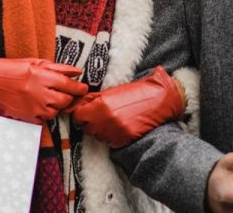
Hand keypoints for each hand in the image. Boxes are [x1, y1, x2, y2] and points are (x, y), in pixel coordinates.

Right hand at [0, 47, 87, 123]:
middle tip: (65, 93)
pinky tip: (37, 105)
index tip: (82, 88)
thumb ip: (57, 68)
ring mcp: (33, 107)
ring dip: (55, 106)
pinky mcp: (27, 118)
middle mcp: (39, 93)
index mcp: (42, 76)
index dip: (79, 88)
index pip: (69, 85)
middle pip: (65, 100)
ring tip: (46, 97)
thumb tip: (76, 71)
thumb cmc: (10, 69)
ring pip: (55, 112)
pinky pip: (44, 119)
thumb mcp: (34, 63)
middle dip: (68, 98)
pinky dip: (44, 113)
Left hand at [67, 66, 184, 147]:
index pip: (78, 116)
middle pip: (85, 127)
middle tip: (100, 113)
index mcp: (101, 106)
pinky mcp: (123, 141)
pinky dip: (111, 135)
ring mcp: (114, 133)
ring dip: (100, 129)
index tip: (85, 111)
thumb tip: (73, 104)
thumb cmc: (136, 92)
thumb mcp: (111, 92)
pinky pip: (108, 141)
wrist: (159, 100)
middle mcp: (106, 121)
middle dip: (89, 121)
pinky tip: (120, 125)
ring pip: (96, 135)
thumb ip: (91, 99)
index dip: (80, 113)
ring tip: (113, 118)